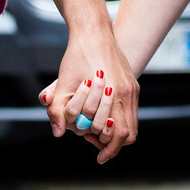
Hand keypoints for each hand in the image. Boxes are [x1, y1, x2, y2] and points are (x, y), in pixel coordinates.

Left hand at [40, 27, 139, 162]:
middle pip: (129, 133)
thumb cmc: (77, 56)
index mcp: (115, 93)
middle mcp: (128, 92)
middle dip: (113, 144)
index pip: (119, 134)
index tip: (98, 157)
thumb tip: (58, 133)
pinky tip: (102, 116)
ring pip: (132, 123)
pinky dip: (119, 119)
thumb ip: (57, 110)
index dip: (108, 149)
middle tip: (95, 145)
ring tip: (96, 132)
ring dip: (116, 133)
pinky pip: (131, 110)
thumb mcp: (63, 84)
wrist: (93, 31)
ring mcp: (132, 87)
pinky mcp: (132, 83)